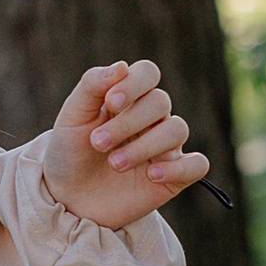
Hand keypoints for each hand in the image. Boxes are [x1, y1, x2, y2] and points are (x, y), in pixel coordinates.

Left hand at [44, 59, 211, 229]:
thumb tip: (121, 66)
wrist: (68, 199)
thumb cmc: (70, 154)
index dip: (134, 84)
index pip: (148, 73)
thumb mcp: (71, 118)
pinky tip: (151, 175)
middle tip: (98, 143)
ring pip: (178, 130)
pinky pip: (197, 165)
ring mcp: (164, 147)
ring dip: (145, 146)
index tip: (111, 104)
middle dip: (128, 122)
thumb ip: (92, 87)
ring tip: (114, 164)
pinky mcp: (173, 177)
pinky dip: (178, 167)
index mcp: (129, 98)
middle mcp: (151, 119)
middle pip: (160, 102)